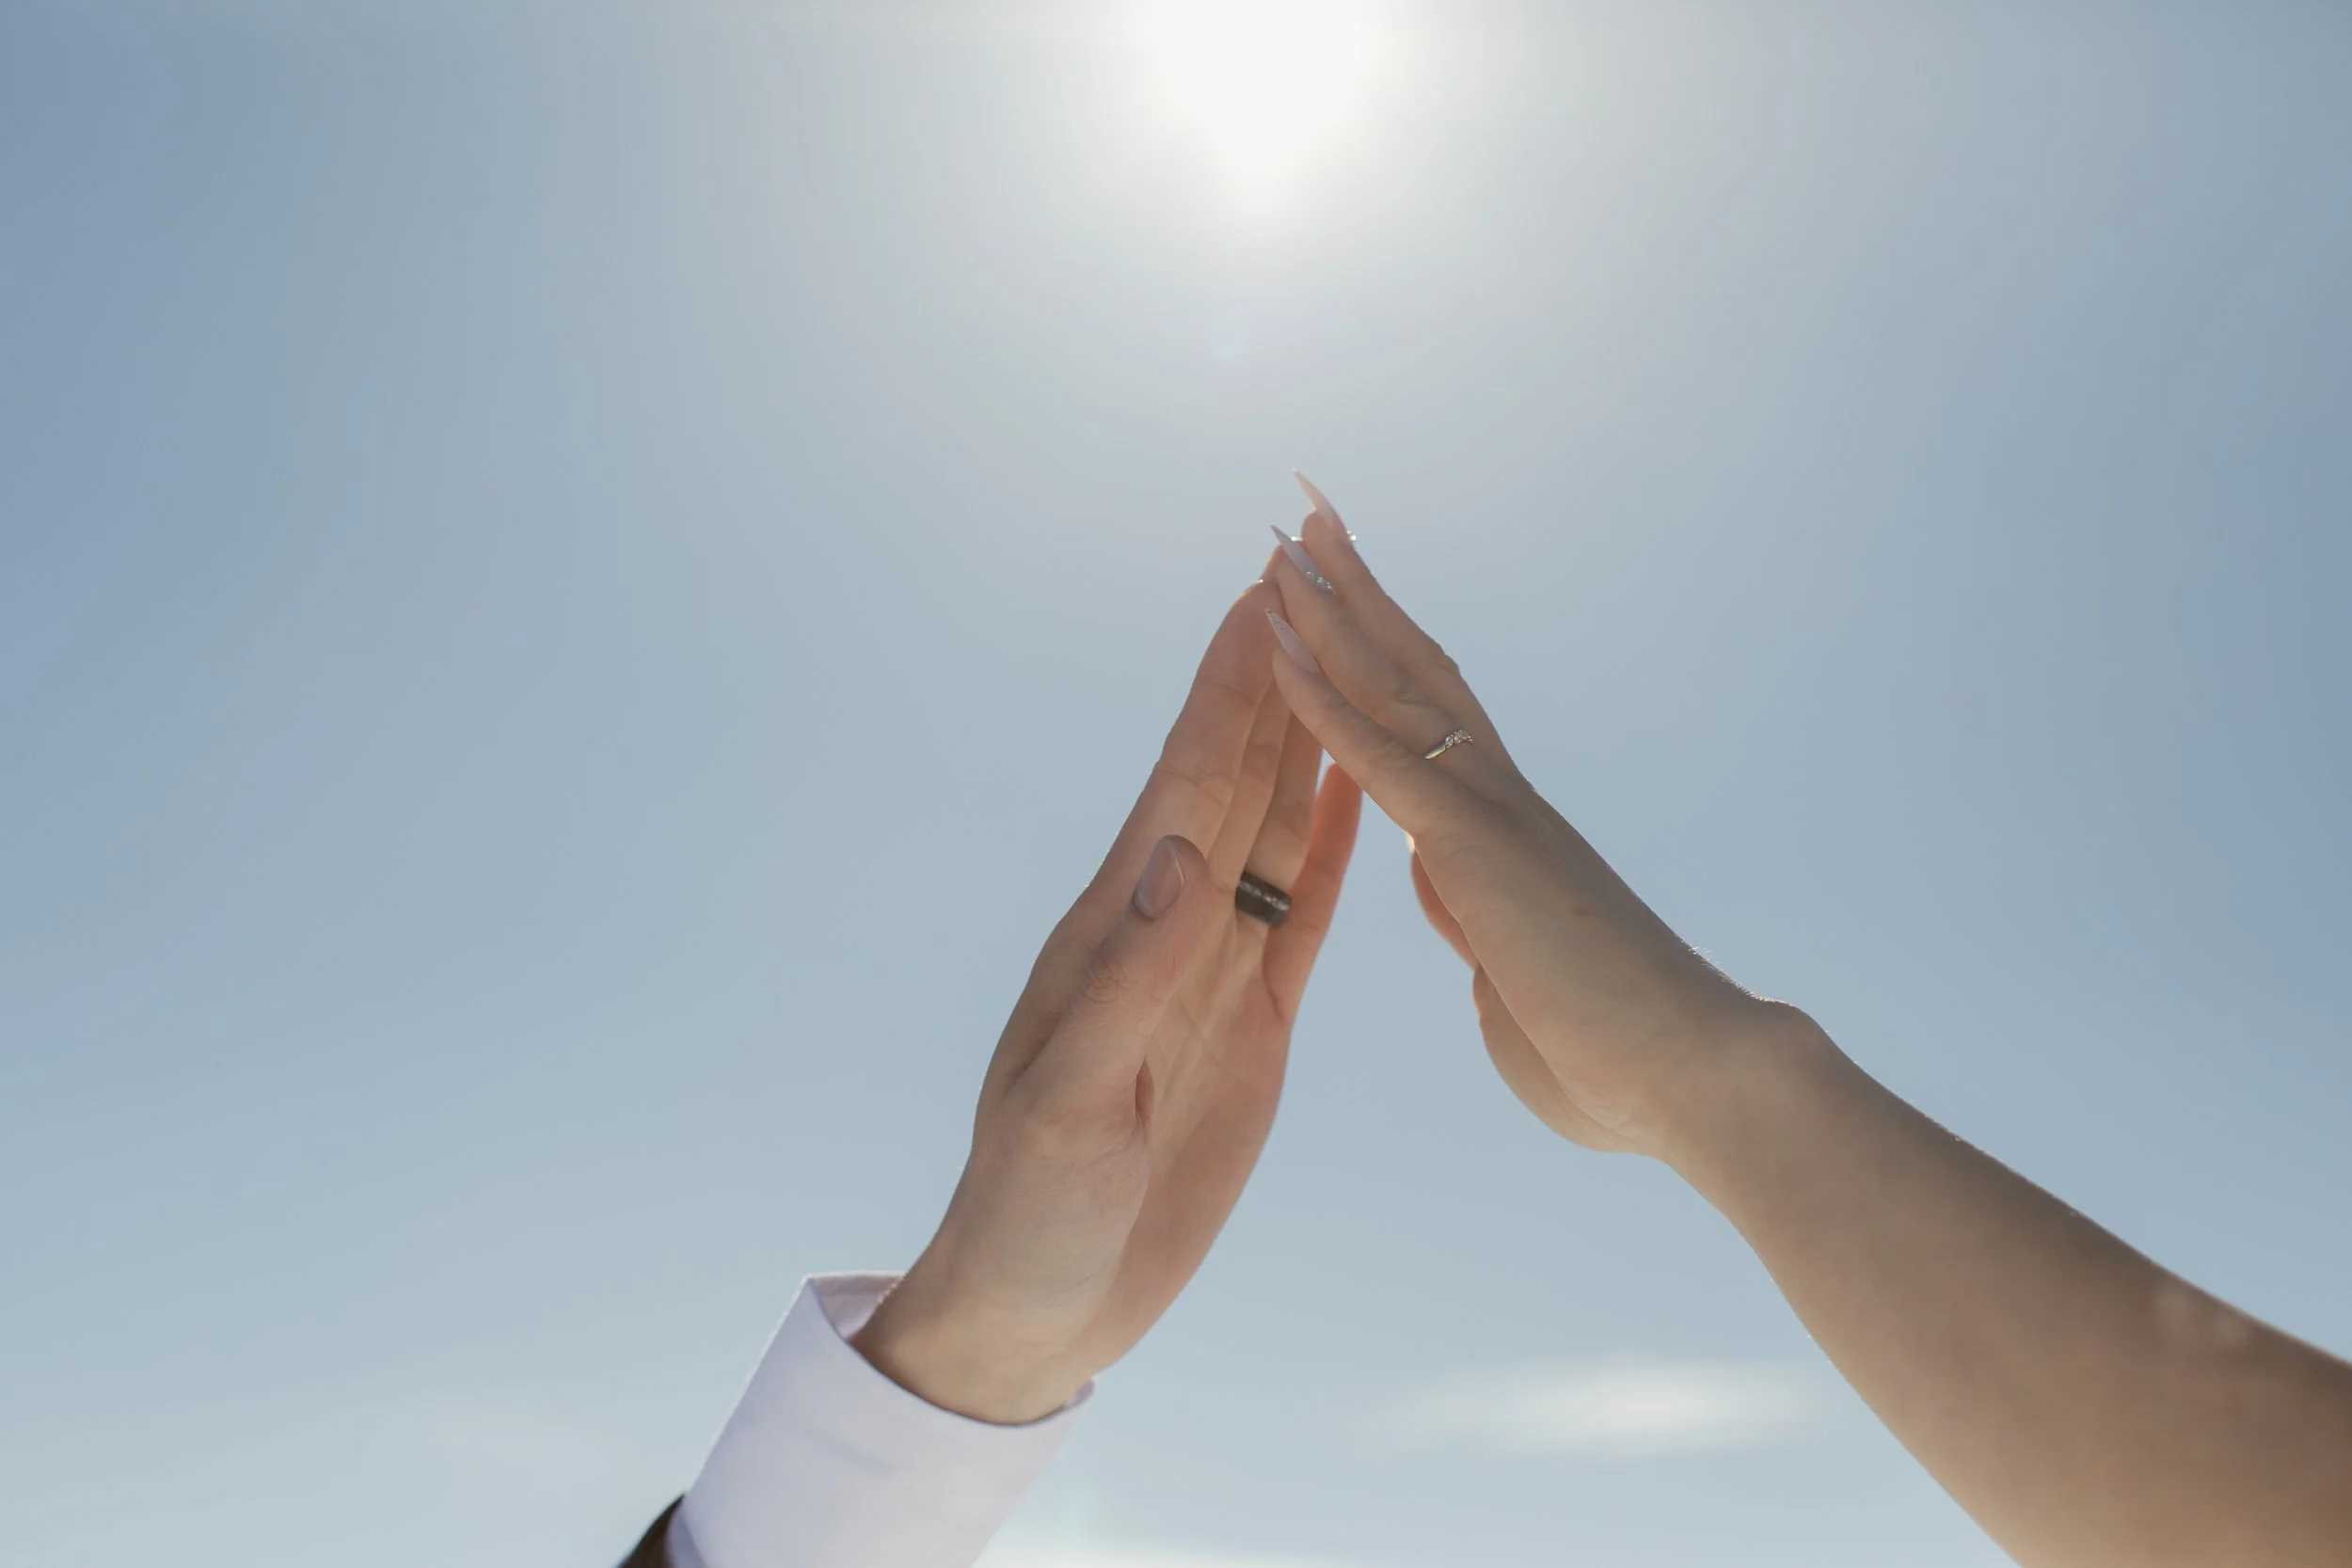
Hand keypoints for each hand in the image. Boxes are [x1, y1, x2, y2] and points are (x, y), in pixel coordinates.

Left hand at [853, 580, 1361, 1422]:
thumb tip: (1178, 853)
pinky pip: (1307, 917)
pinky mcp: (1254, 1025)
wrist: (1046, 1302)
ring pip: (1277, 831)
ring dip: (1309, 743)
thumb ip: (1126, 979)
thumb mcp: (1073, 1101)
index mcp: (1114, 930)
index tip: (1259, 593)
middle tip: (1316, 580)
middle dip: (1273, 679)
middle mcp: (1167, 928)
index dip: (1223, 686)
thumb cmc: (1030, 1209)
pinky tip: (1359, 796)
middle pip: (1235, 778)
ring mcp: (1213, 971)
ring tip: (1349, 659)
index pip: (1182, 781)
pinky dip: (1338, 850)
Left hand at [1262, 479, 1798, 1159]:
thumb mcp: (1512, 980)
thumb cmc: (1615, 1059)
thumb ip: (1476, 923)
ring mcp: (1490, 819)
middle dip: (1355, 588)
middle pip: (1411, 669)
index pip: (1424, 719)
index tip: (1336, 593)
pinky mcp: (1478, 854)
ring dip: (1334, 608)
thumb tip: (1449, 887)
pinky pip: (1383, 761)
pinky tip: (1279, 644)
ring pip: (1395, 687)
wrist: (1696, 1085)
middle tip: (1311, 507)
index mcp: (1498, 837)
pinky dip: (1325, 700)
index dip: (1377, 652)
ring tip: (1290, 528)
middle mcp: (1496, 804)